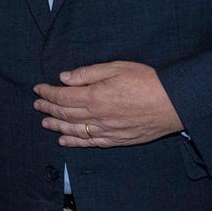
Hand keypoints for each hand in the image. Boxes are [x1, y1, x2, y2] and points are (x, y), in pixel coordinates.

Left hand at [33, 61, 182, 147]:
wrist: (174, 104)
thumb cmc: (147, 81)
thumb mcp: (116, 68)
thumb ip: (88, 74)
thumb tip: (64, 78)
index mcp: (95, 96)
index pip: (63, 97)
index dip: (48, 93)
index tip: (38, 89)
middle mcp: (97, 116)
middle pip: (65, 114)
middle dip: (48, 108)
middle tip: (37, 105)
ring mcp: (106, 130)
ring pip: (74, 130)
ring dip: (57, 126)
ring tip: (44, 122)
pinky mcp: (116, 139)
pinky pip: (90, 143)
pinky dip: (74, 141)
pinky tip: (64, 139)